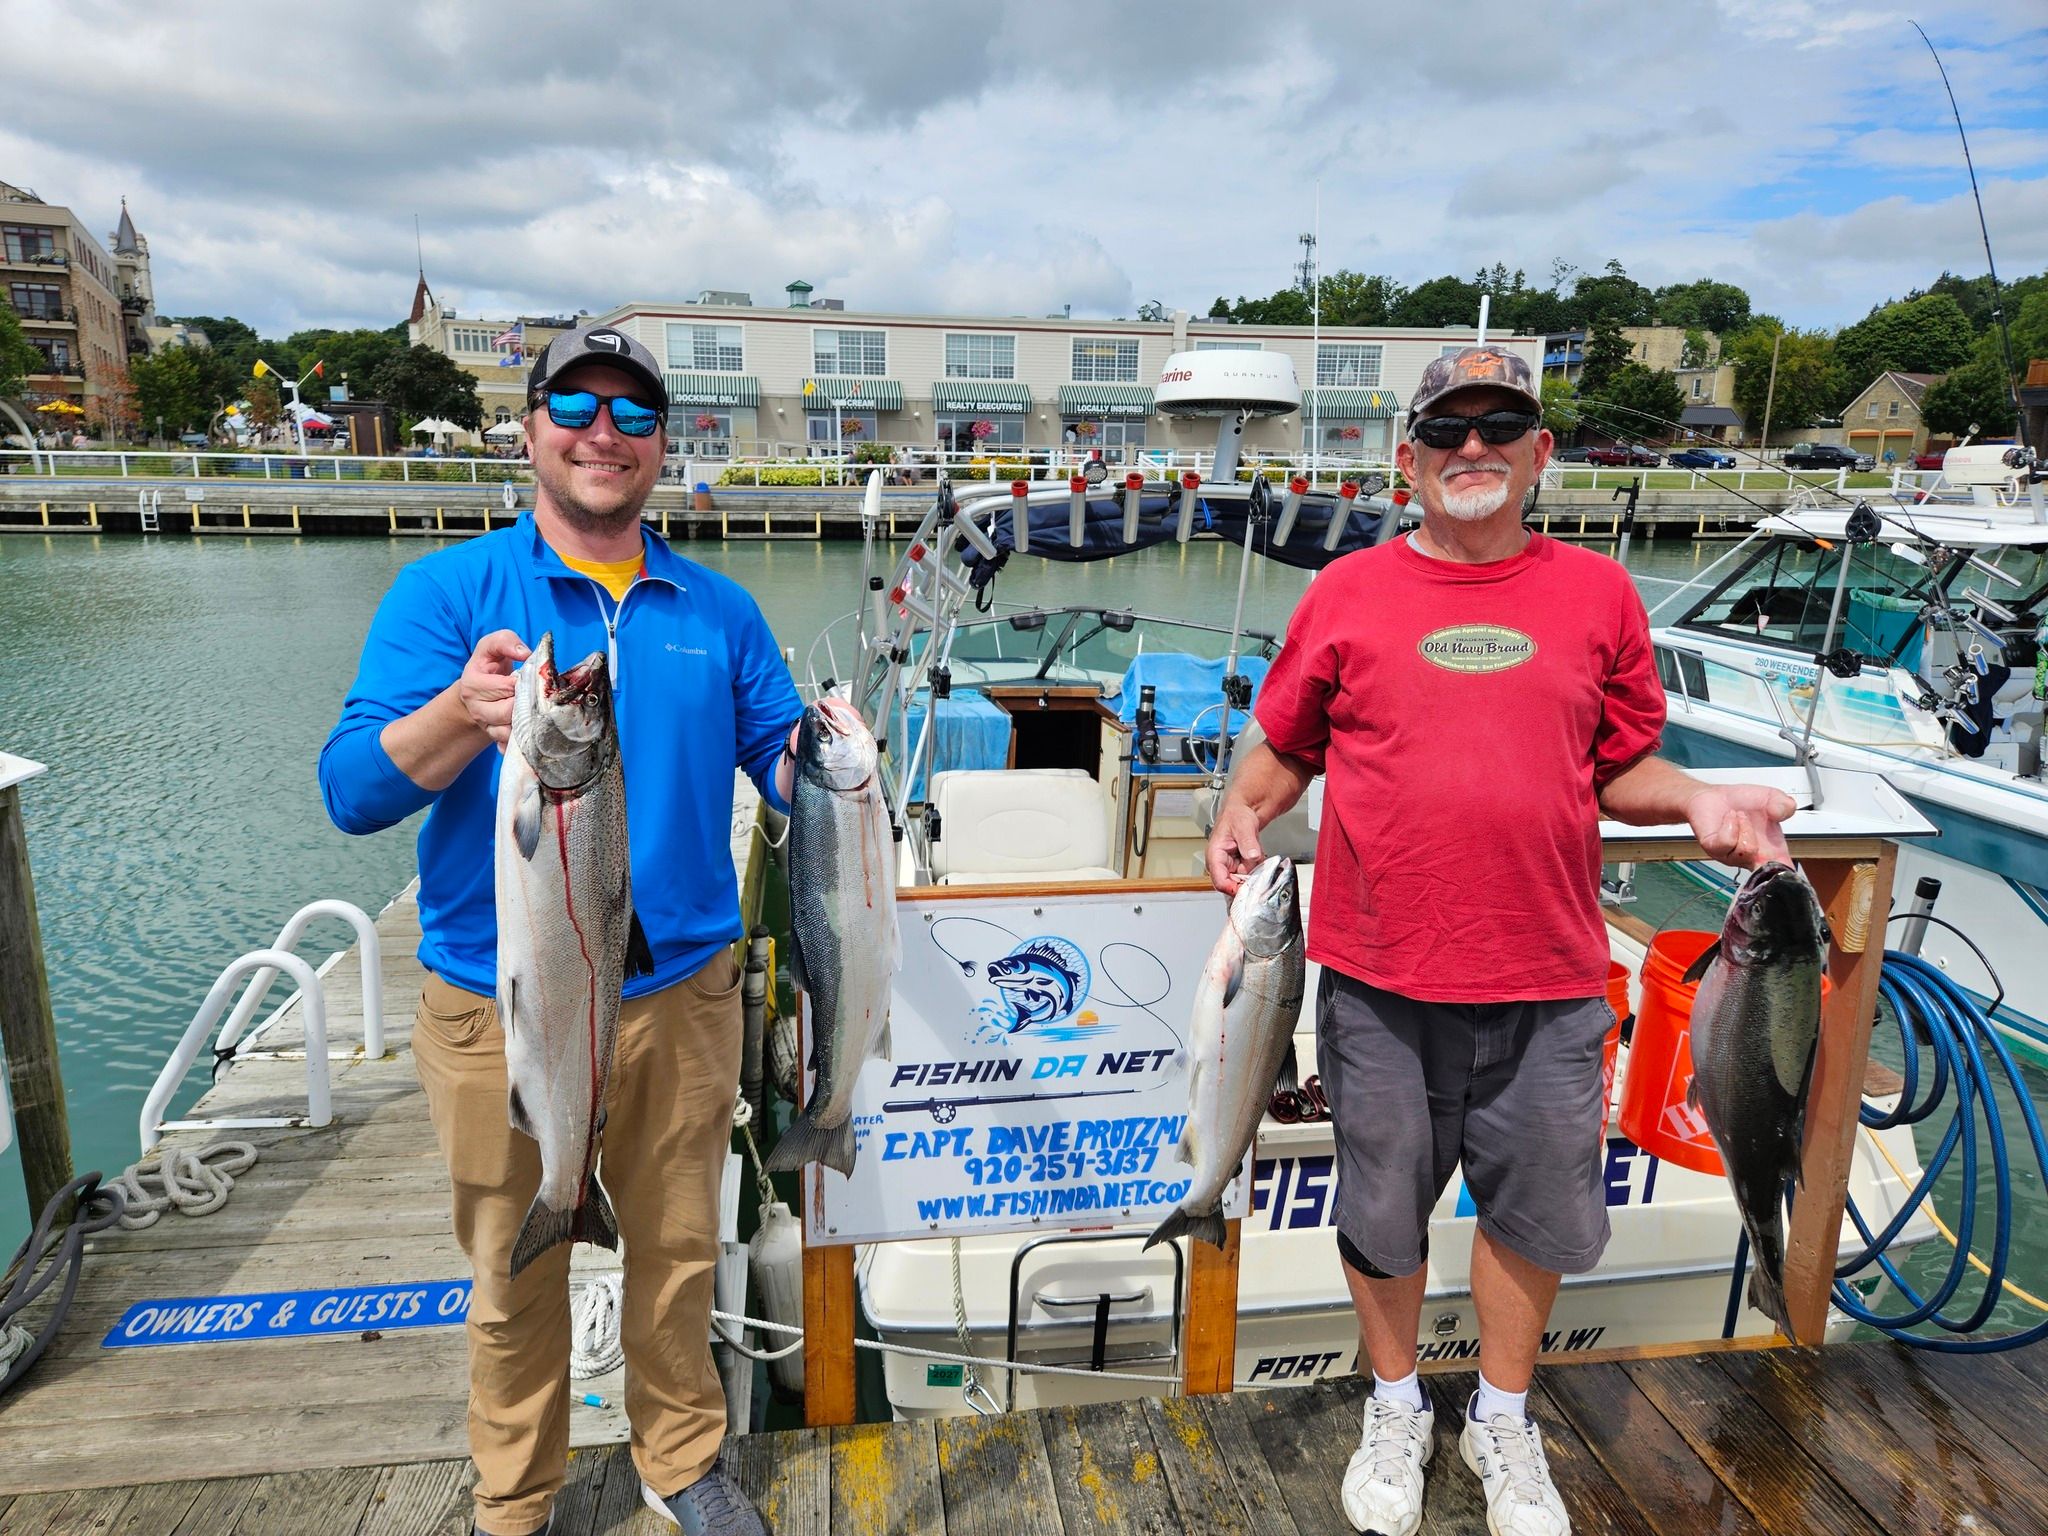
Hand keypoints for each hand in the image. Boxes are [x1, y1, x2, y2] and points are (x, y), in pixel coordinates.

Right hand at [457, 630, 529, 745]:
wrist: (481, 688)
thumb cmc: (490, 664)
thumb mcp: (492, 645)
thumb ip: (506, 641)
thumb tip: (525, 653)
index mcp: (473, 684)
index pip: (506, 687)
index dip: (524, 683)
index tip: (533, 678)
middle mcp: (477, 708)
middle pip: (508, 711)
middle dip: (527, 703)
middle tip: (539, 695)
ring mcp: (486, 725)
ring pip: (510, 731)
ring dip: (528, 722)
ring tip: (537, 709)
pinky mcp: (495, 737)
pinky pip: (510, 745)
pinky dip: (523, 741)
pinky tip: (532, 732)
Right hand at [1205, 802, 1264, 895]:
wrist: (1243, 810)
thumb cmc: (1237, 815)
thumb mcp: (1244, 826)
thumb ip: (1248, 843)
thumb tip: (1253, 856)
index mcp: (1214, 855)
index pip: (1220, 881)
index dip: (1234, 888)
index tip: (1249, 887)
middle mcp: (1220, 863)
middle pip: (1232, 885)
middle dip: (1247, 880)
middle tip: (1259, 870)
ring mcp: (1230, 865)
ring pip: (1243, 881)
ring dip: (1254, 874)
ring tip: (1257, 856)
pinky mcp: (1238, 866)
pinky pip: (1249, 875)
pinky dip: (1256, 869)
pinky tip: (1257, 857)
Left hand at [1686, 783, 1796, 868]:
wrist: (1715, 796)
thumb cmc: (1743, 802)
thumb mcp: (1773, 799)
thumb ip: (1785, 805)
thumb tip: (1781, 813)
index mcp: (1772, 851)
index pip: (1784, 873)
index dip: (1789, 878)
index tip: (1790, 873)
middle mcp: (1752, 857)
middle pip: (1765, 877)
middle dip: (1768, 862)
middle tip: (1765, 836)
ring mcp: (1732, 856)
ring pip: (1747, 850)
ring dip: (1745, 826)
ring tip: (1741, 816)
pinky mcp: (1714, 849)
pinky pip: (1727, 841)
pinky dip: (1731, 824)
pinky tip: (1730, 817)